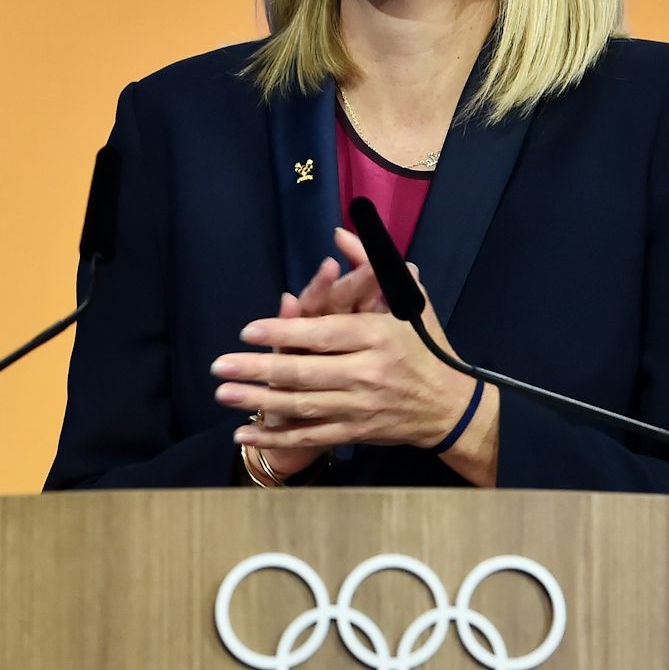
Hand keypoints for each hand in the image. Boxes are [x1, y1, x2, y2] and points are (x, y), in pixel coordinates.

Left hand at [212, 228, 477, 453]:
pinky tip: (244, 432)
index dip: (285, 332)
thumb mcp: (409, 300)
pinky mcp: (355, 432)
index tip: (248, 331)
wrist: (449, 406)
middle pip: (306, 373)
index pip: (324, 334)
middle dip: (258, 370)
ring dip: (258, 401)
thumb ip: (372, 264)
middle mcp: (368, 374)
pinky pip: (310, 436)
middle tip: (219, 365)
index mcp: (378, 337)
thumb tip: (339, 234)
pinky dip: (277, 435)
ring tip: (223, 393)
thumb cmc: (425, 346)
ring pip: (302, 406)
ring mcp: (360, 407)